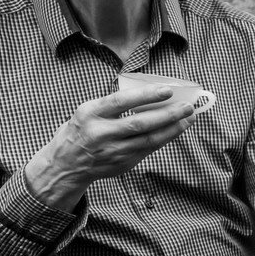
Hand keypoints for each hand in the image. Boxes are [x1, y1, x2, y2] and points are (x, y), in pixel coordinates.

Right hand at [22, 83, 196, 211]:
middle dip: (167, 114)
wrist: (66, 165)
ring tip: (188, 118)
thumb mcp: (87, 112)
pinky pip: (149, 150)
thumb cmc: (81, 131)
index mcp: (89, 113)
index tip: (167, 90)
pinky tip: (176, 129)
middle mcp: (100, 133)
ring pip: (149, 139)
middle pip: (139, 123)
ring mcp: (112, 151)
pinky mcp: (122, 163)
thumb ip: (113, 105)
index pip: (121, 101)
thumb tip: (150, 94)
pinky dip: (164, 138)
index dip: (146, 95)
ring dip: (172, 128)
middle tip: (188, 106)